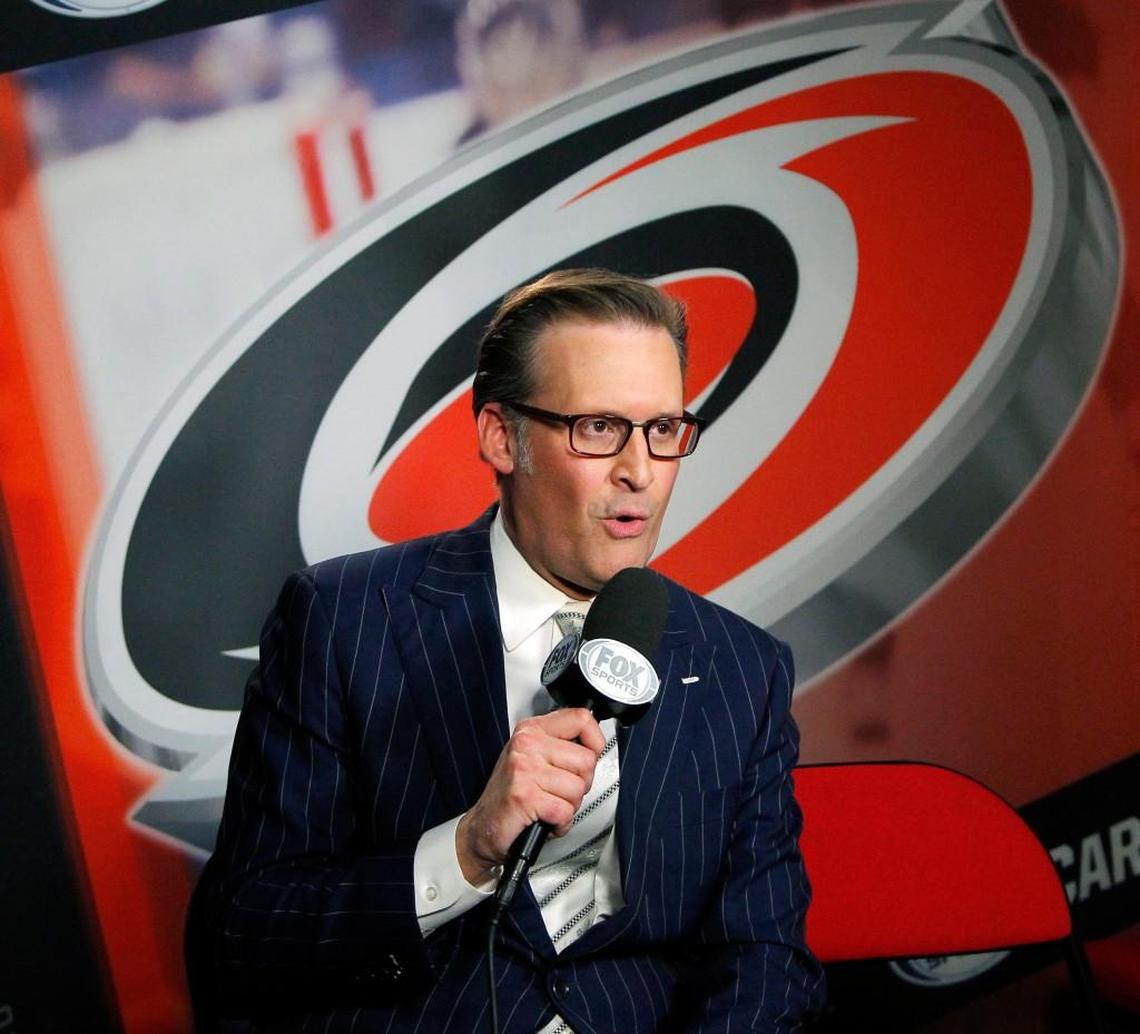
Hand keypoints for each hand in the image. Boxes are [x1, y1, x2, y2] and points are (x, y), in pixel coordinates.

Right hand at [456, 708, 604, 885]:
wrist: (483, 828)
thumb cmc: (510, 795)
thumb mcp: (533, 758)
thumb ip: (560, 746)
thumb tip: (594, 746)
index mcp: (531, 730)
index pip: (581, 719)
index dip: (595, 742)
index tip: (589, 755)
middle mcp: (526, 745)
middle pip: (586, 760)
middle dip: (581, 783)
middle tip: (559, 791)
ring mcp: (524, 769)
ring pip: (578, 788)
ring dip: (569, 806)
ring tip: (548, 804)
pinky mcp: (524, 797)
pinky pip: (565, 811)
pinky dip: (560, 824)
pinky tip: (545, 819)